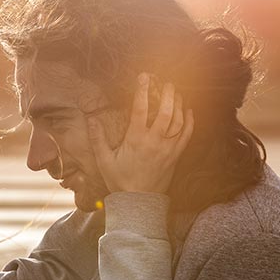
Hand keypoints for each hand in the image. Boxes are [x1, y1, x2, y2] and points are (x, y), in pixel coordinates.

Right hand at [88, 73, 193, 194]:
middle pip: (165, 111)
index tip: (144, 77)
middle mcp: (155, 141)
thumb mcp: (104, 161)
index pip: (140, 108)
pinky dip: (189, 121)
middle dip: (167, 93)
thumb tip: (90, 119)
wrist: (139, 202)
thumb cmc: (120, 181)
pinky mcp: (176, 155)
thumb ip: (97, 139)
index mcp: (136, 139)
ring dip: (178, 104)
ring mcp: (168, 148)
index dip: (142, 90)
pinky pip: (186, 135)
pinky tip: (189, 111)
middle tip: (166, 82)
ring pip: (178, 120)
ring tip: (176, 92)